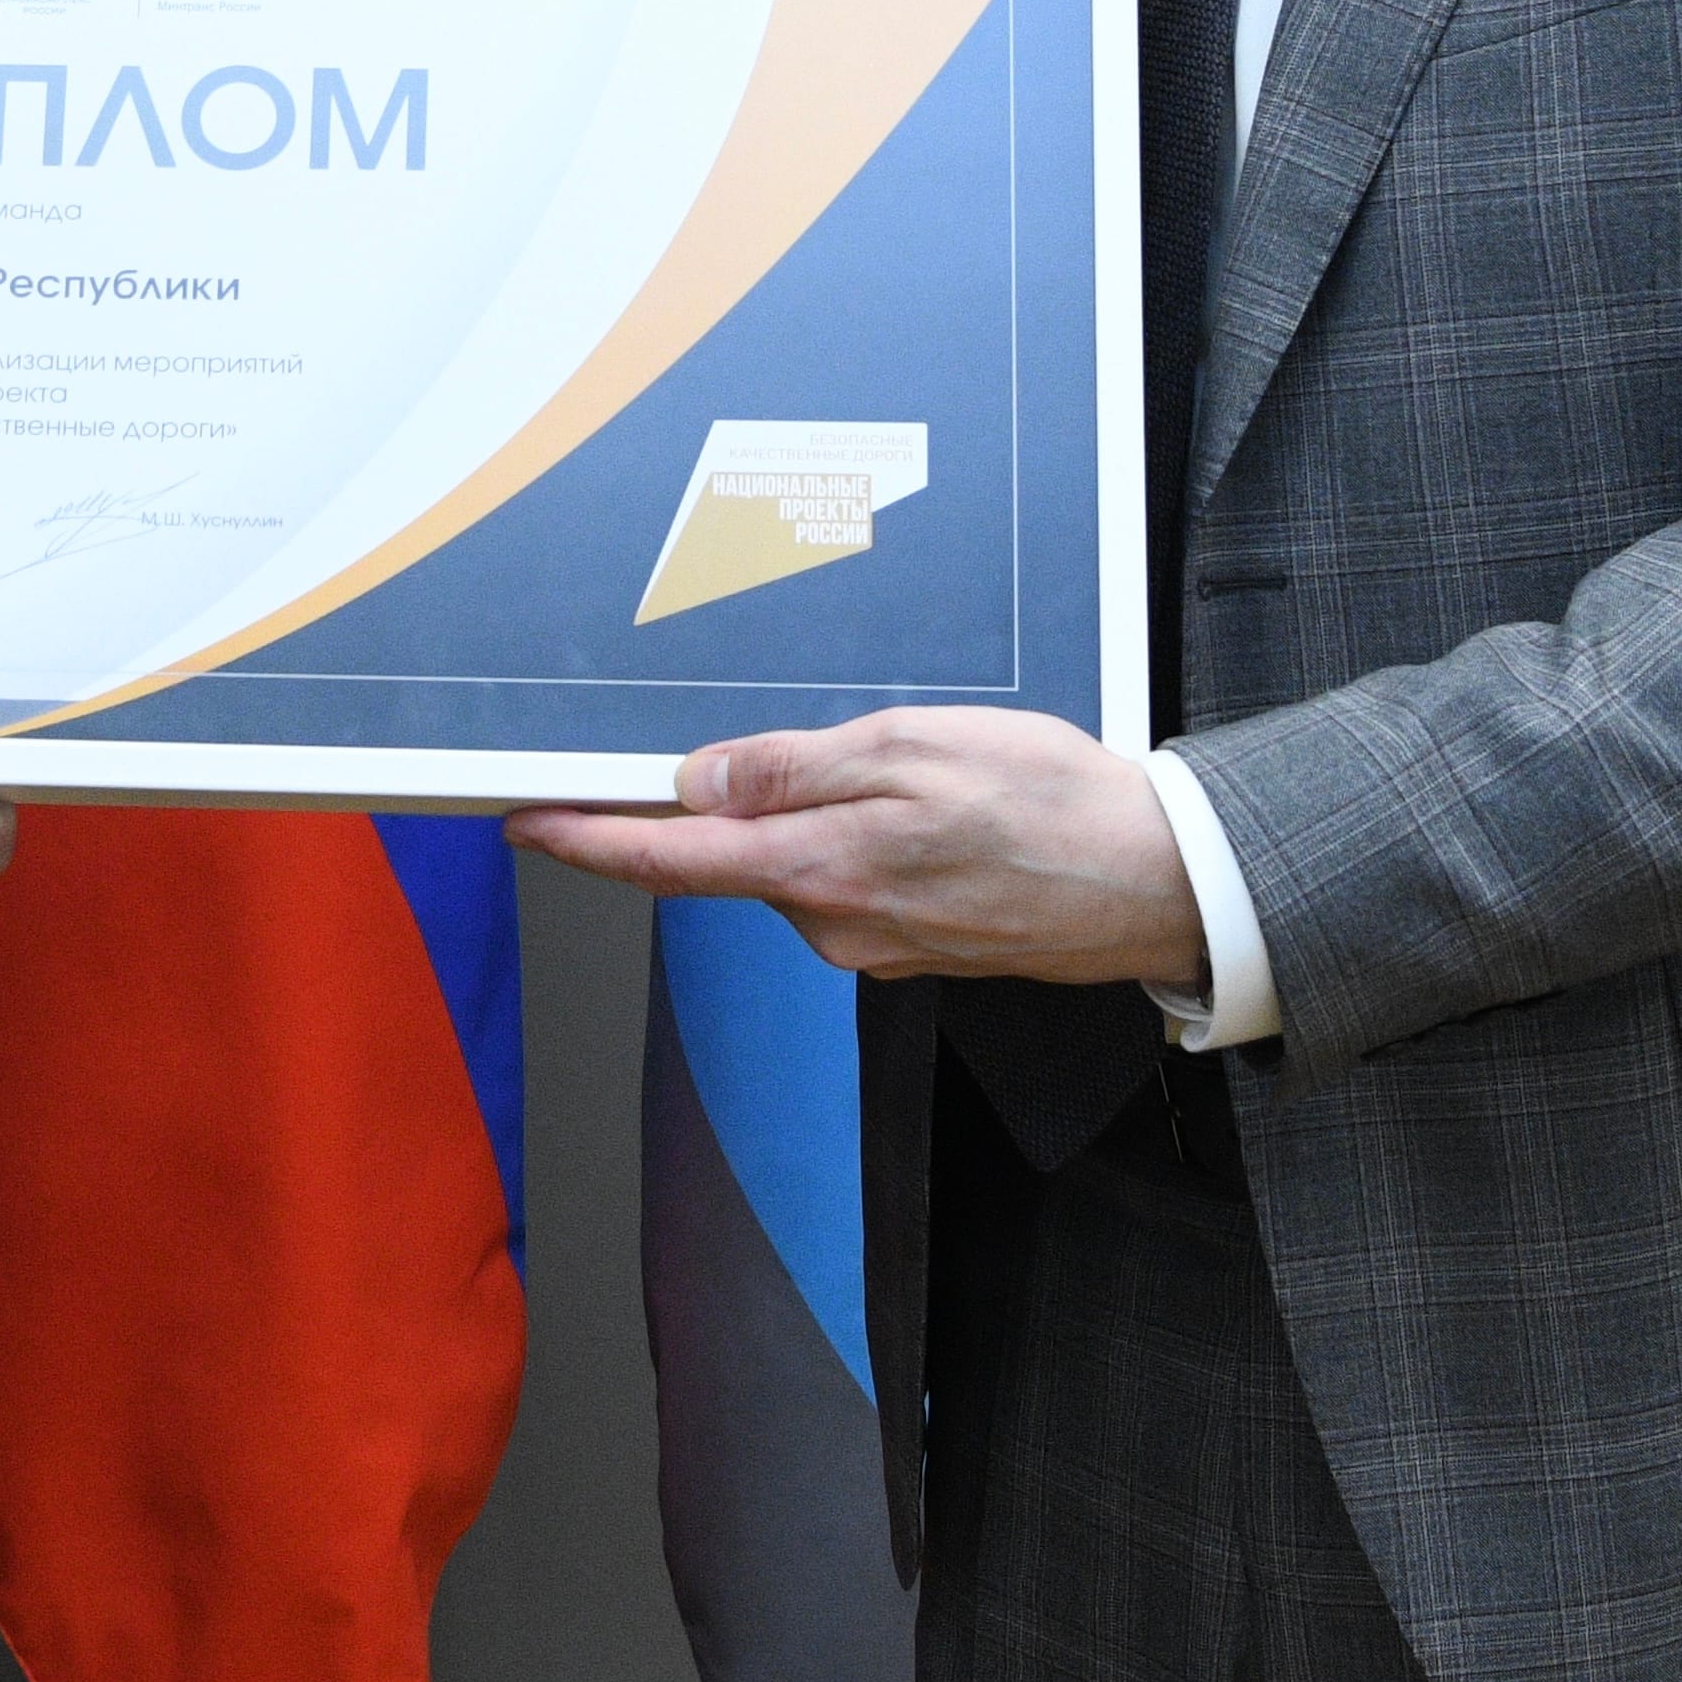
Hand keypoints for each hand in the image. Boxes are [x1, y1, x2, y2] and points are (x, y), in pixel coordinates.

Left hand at [511, 709, 1197, 985]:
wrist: (1155, 883)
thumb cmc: (1050, 807)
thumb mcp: (912, 750)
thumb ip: (794, 772)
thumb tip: (699, 783)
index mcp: (820, 870)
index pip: (667, 862)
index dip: (587, 841)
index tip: (525, 822)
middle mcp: (833, 923)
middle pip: (731, 860)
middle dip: (730, 802)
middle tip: (778, 737)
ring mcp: (874, 942)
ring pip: (798, 866)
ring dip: (817, 815)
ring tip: (908, 764)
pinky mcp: (913, 944)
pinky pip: (852, 881)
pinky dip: (865, 839)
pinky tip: (931, 808)